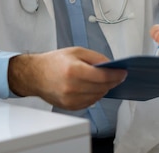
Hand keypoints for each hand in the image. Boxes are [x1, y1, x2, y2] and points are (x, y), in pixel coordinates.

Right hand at [7, 47, 126, 109]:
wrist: (35, 75)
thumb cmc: (54, 62)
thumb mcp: (76, 51)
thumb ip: (96, 57)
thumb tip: (111, 65)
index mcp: (73, 71)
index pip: (102, 76)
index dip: (116, 75)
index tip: (123, 73)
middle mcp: (72, 87)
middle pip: (102, 87)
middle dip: (112, 81)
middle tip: (117, 75)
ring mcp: (70, 99)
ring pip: (98, 97)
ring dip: (104, 89)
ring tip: (103, 80)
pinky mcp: (70, 107)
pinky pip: (90, 102)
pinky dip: (95, 95)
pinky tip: (92, 87)